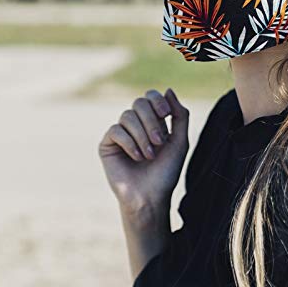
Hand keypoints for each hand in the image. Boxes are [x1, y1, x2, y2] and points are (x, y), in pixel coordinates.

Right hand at [98, 88, 189, 219]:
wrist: (151, 196)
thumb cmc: (166, 171)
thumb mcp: (180, 141)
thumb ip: (180, 116)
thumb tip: (168, 89)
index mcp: (153, 121)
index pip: (150, 96)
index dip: (157, 100)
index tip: (166, 114)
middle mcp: (136, 124)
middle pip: (139, 102)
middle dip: (152, 121)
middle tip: (160, 141)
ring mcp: (120, 133)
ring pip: (127, 116)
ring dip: (142, 135)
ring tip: (150, 155)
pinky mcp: (107, 145)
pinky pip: (116, 130)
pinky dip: (129, 143)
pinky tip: (137, 157)